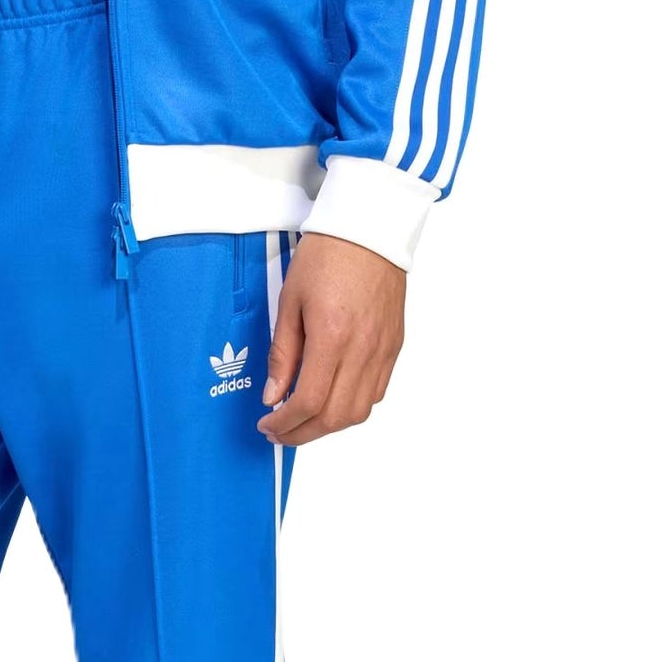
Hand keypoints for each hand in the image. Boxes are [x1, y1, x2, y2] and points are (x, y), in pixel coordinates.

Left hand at [260, 235, 405, 444]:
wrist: (371, 228)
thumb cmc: (327, 257)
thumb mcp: (289, 302)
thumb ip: (282, 355)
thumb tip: (273, 396)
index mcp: (333, 337)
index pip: (309, 402)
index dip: (285, 423)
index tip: (267, 424)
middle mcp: (363, 350)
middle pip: (335, 417)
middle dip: (303, 433)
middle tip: (280, 432)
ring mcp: (383, 351)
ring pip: (358, 412)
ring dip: (328, 425)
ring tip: (303, 421)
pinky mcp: (394, 347)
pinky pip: (375, 392)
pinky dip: (351, 407)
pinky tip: (331, 399)